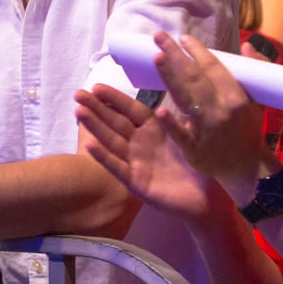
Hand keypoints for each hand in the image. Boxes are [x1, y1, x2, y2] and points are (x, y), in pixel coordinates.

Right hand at [75, 83, 218, 221]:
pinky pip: (117, 166)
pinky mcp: (135, 182)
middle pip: (115, 122)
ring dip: (95, 126)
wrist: (205, 199)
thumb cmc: (198, 165)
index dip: (114, 98)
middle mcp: (140, 143)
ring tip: (78, 112)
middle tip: (77, 94)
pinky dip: (103, 156)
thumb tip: (172, 85)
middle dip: (96, 108)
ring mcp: (135, 162)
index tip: (96, 86)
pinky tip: (88, 144)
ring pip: (111, 140)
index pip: (130, 109)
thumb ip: (177, 114)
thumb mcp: (189, 134)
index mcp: (153, 129)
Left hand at [151, 33, 271, 201]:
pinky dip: (171, 124)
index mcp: (236, 98)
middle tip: (159, 37)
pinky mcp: (195, 150)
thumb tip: (247, 46)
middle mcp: (221, 111)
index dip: (198, 51)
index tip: (183, 37)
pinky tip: (159, 110)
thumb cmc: (248, 130)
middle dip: (177, 55)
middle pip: (195, 79)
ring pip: (186, 99)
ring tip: (157, 57)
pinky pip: (182, 135)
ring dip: (169, 77)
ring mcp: (207, 131)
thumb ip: (254, 71)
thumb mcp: (257, 101)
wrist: (246, 169)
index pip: (214, 68)